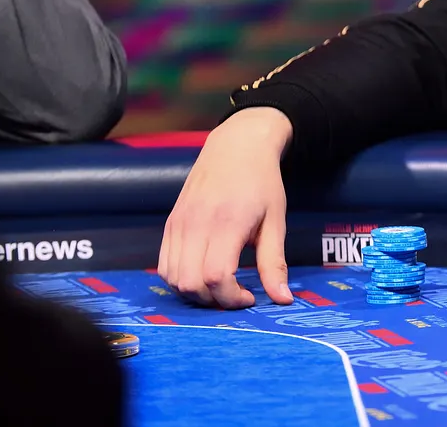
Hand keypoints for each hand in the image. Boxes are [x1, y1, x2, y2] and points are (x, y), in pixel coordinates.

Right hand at [159, 107, 293, 309]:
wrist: (237, 146)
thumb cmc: (262, 182)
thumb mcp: (276, 221)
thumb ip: (274, 263)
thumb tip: (282, 300)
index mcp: (227, 223)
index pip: (216, 276)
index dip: (231, 298)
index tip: (250, 297)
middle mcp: (196, 224)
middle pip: (190, 283)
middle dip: (212, 300)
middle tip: (235, 295)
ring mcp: (179, 223)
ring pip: (172, 278)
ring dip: (194, 293)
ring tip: (220, 287)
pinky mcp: (170, 223)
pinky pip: (164, 264)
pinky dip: (179, 279)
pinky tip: (202, 275)